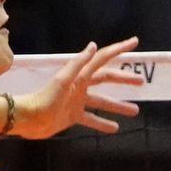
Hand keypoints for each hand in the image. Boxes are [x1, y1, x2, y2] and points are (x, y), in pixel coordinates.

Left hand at [16, 38, 141, 139]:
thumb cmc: (45, 97)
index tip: (134, 42)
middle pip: (107, 79)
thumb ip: (78, 63)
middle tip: (141, 82)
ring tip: (135, 110)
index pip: (103, 58)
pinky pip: (92, 119)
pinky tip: (115, 128)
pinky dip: (103, 123)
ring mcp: (78, 101)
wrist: (29, 118)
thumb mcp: (63, 79)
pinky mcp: (74, 116)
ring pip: (103, 101)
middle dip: (124, 79)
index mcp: (80, 74)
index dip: (119, 49)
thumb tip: (94, 46)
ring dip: (118, 105)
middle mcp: (81, 85)